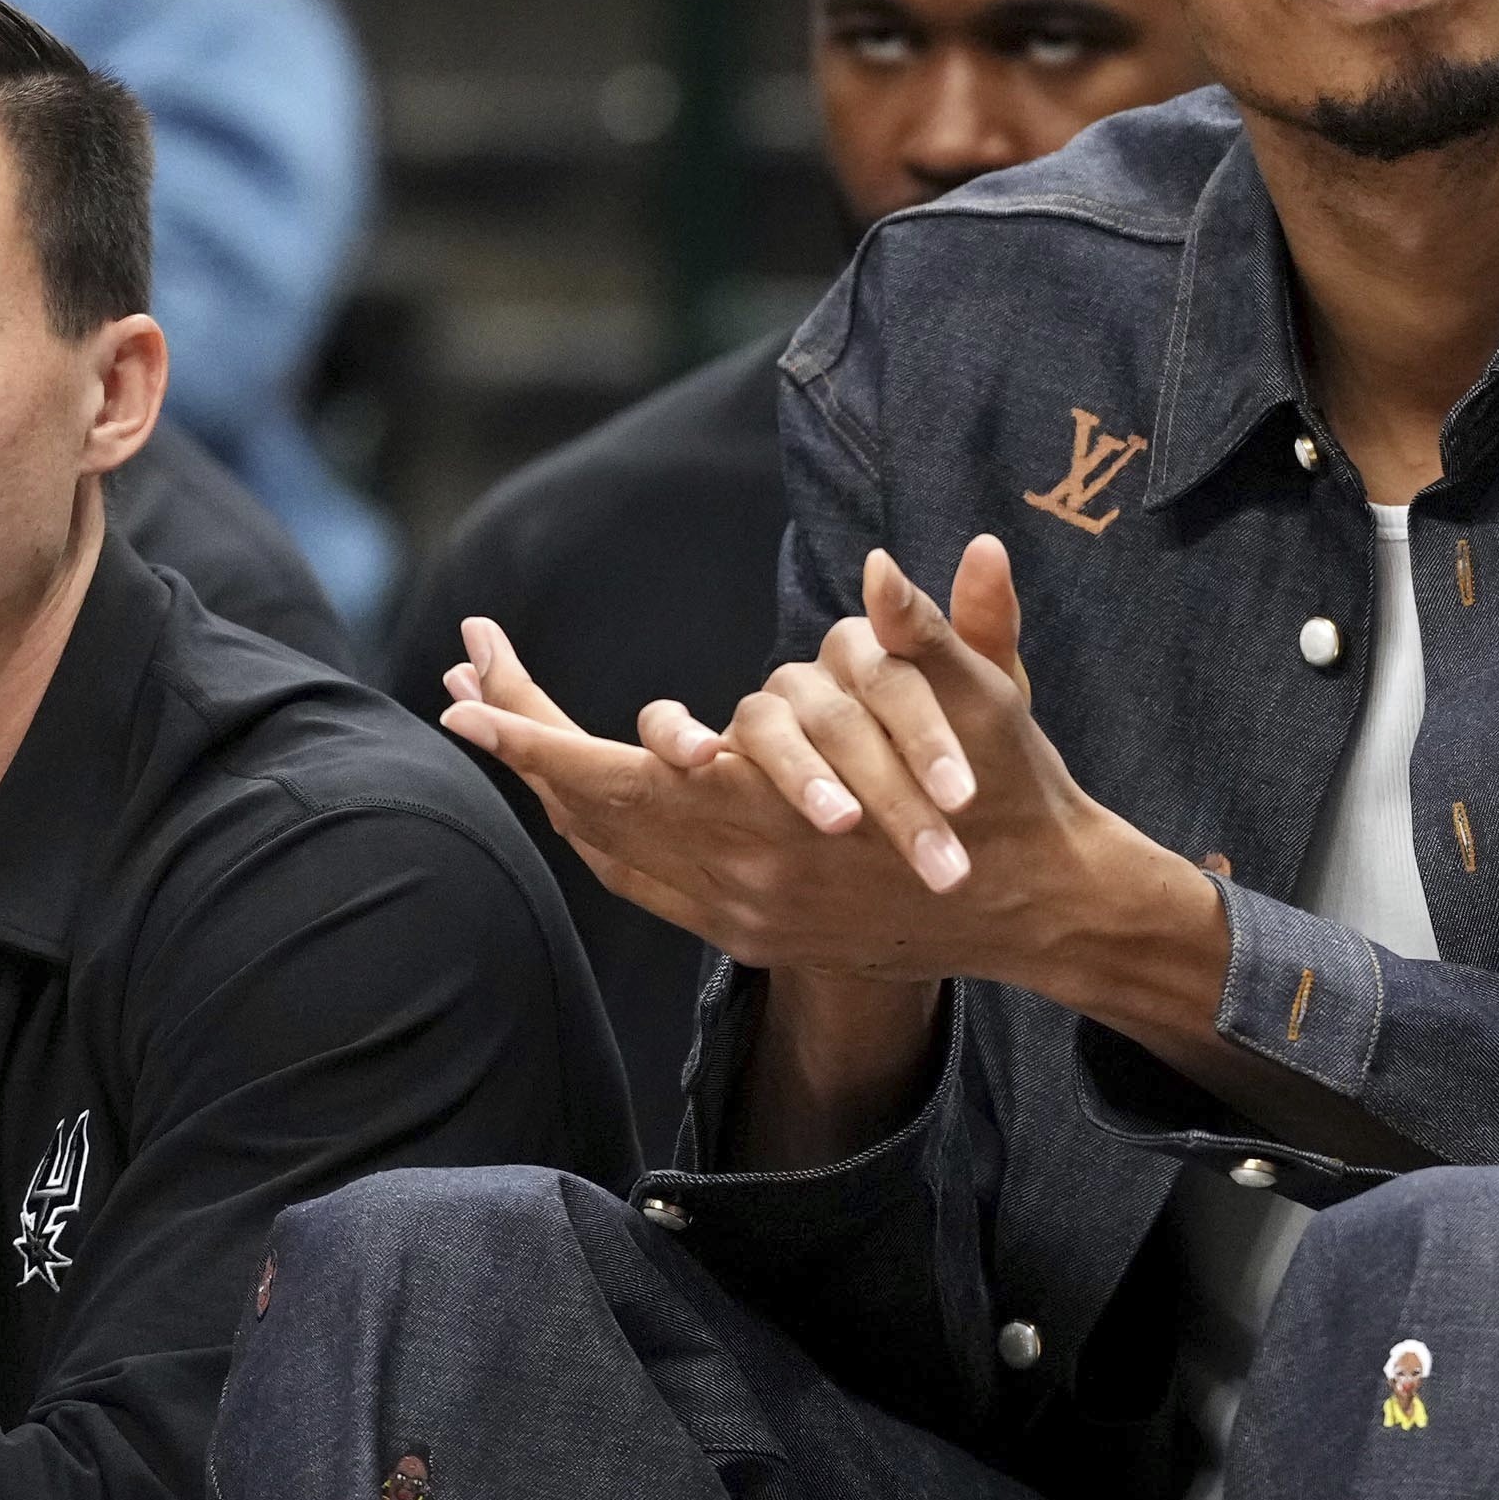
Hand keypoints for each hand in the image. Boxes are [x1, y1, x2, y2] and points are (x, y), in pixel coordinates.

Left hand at [437, 607, 966, 978]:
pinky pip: (649, 885)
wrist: (1037, 904)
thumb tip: (881, 566)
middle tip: (461, 693)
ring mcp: (743, 913)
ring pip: (613, 852)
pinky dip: (603, 839)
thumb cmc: (1012, 790)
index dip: (531, 735)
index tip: (466, 690)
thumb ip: (928, 631)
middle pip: (592, 812)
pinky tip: (582, 803)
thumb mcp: (986, 700)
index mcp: (776, 818)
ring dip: (556, 791)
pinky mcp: (755, 932)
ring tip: (506, 732)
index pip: (615, 777)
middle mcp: (741, 878)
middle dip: (524, 747)